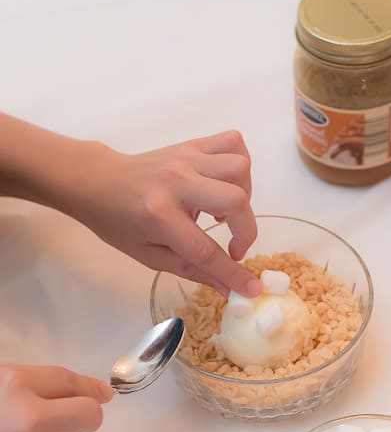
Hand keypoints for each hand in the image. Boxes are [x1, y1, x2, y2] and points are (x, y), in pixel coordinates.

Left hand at [73, 130, 262, 296]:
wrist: (97, 181)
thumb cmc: (119, 222)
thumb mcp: (149, 256)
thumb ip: (192, 271)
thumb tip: (230, 289)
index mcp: (160, 216)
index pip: (207, 250)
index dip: (233, 273)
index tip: (252, 287)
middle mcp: (176, 183)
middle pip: (235, 201)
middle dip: (246, 231)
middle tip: (233, 245)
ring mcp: (186, 159)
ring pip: (239, 168)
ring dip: (244, 195)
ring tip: (226, 210)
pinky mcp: (192, 145)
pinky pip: (233, 143)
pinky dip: (240, 166)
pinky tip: (225, 184)